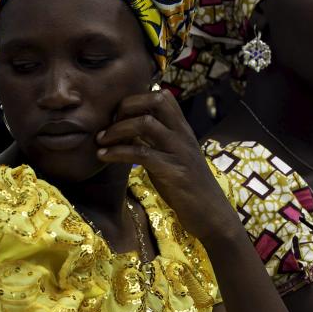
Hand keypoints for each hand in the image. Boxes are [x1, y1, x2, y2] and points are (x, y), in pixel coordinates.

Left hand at [96, 90, 235, 244]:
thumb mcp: (172, 157)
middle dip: (126, 106)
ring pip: (146, 123)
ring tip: (100, 140)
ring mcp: (179, 152)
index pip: (162, 96)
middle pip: (155, 101)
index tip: (117, 115)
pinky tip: (103, 157)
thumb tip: (126, 128)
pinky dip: (117, 152)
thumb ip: (155, 141)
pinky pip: (141, 153)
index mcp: (183, 130)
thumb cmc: (188, 188)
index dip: (136, 99)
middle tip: (107, 124)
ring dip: (116, 129)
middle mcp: (183, 135)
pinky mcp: (173, 171)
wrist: (212, 215)